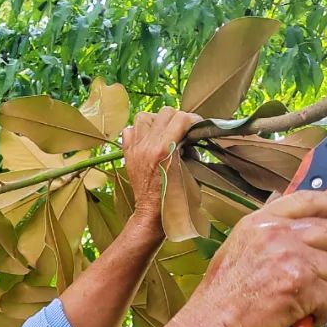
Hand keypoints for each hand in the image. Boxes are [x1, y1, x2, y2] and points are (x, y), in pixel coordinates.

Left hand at [122, 107, 203, 231]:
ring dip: (156, 121)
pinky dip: (139, 131)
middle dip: (177, 118)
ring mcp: (135, 149)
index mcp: (164, 150)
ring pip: (144, 117)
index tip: (197, 126)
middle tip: (183, 129)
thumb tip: (190, 136)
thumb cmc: (174, 197)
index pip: (181, 118)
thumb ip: (190, 150)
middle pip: (165, 113)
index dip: (193, 119)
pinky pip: (130, 130)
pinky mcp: (128, 154)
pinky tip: (148, 139)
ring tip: (163, 131)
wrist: (151, 212)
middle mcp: (148, 146)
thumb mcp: (190, 172)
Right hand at [185, 191, 326, 326]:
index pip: (309, 200)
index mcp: (261, 222)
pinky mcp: (302, 285)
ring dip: (326, 289)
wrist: (209, 325)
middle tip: (316, 279)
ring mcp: (292, 257)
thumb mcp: (237, 249)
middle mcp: (278, 233)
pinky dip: (322, 312)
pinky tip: (302, 318)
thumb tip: (296, 226)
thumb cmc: (220, 298)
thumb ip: (267, 235)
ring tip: (304, 303)